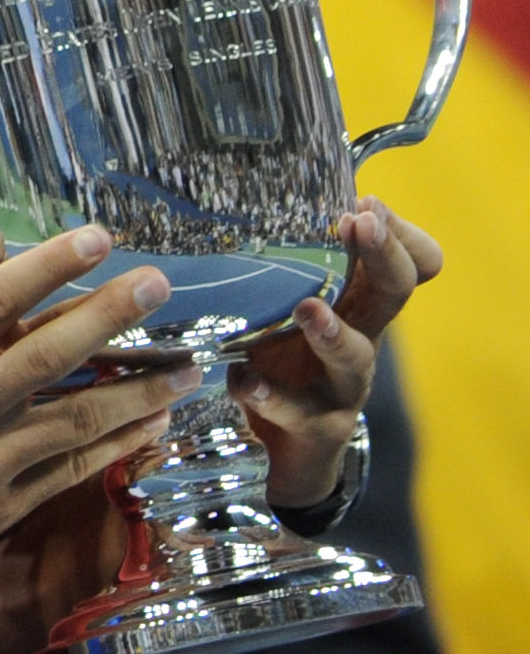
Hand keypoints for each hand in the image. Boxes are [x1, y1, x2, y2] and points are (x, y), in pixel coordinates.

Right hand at [0, 228, 189, 609]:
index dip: (48, 267)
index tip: (94, 239)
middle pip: (49, 354)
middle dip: (110, 315)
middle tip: (158, 286)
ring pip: (77, 418)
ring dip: (138, 390)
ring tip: (186, 367)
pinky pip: (69, 471)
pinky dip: (114, 446)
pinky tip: (150, 424)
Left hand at [238, 198, 439, 509]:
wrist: (284, 451)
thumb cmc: (284, 362)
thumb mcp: (287, 309)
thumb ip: (282, 267)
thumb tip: (247, 204)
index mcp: (358, 305)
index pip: (410, 264)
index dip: (399, 234)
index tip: (366, 202)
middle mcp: (361, 339)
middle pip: (394, 293)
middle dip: (383, 254)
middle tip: (360, 223)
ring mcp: (342, 387)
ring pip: (355, 357)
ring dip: (333, 332)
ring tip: (309, 310)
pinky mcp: (316, 426)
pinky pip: (296, 411)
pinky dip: (266, 394)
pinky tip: (244, 380)